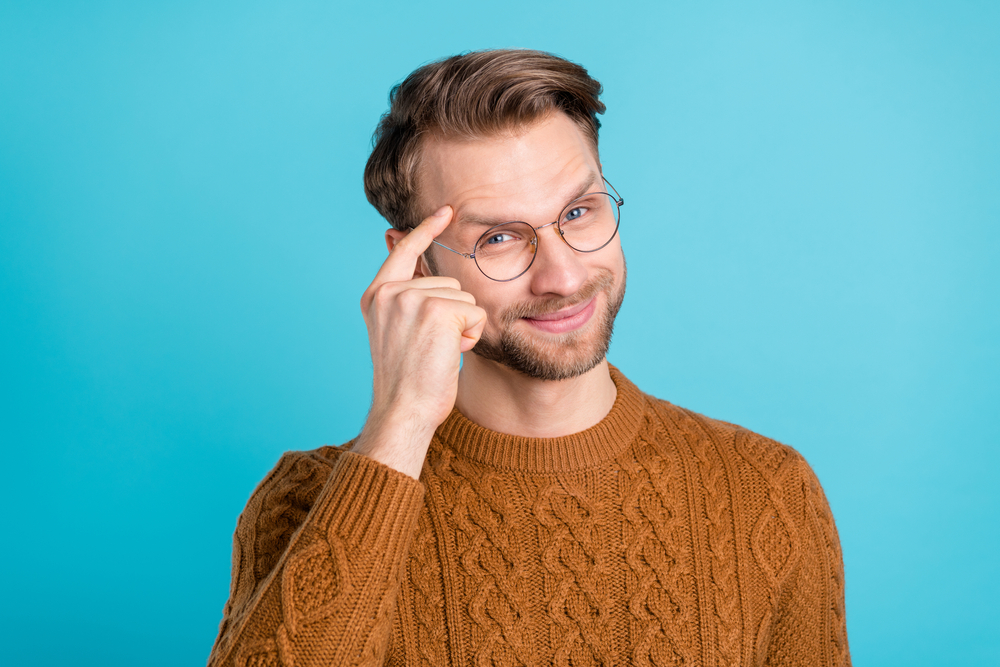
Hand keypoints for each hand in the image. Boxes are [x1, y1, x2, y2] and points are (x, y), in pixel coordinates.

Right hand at [351, 206, 487, 478]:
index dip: (427, 230)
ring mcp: (411, 299)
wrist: (403, 411)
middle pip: (448, 283)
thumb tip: (425, 269)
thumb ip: (411, 300)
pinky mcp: (436, 310)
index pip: (404, 251)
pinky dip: (471, 336)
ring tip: (437, 353)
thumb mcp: (400, 331)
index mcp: (376, 296)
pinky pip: (475, 313)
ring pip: (465, 299)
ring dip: (462, 328)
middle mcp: (389, 292)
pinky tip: (449, 354)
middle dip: (452, 316)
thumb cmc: (408, 380)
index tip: (447, 210)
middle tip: (431, 348)